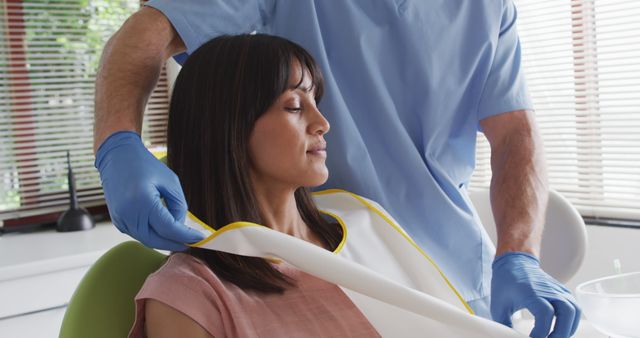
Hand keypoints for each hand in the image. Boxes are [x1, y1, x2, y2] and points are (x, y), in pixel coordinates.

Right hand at [95, 131, 204, 250]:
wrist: (117, 157)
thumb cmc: (145, 165)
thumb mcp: (170, 181)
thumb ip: (179, 205)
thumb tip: (181, 226)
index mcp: (142, 201)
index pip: (168, 228)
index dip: (186, 236)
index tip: (201, 238)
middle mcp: (128, 214)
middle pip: (157, 240)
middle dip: (175, 243)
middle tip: (191, 242)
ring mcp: (120, 219)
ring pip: (147, 240)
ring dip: (164, 241)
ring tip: (181, 236)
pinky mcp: (118, 221)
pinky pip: (139, 234)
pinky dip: (153, 235)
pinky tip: (165, 230)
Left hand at [491, 252, 580, 337]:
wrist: (514, 262)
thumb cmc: (505, 283)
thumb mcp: (498, 305)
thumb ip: (505, 325)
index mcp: (531, 292)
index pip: (545, 314)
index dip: (541, 332)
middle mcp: (548, 290)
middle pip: (567, 312)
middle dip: (561, 332)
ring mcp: (557, 289)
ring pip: (575, 310)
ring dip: (569, 327)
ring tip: (556, 337)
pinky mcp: (562, 290)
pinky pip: (573, 307)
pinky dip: (570, 320)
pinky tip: (560, 329)